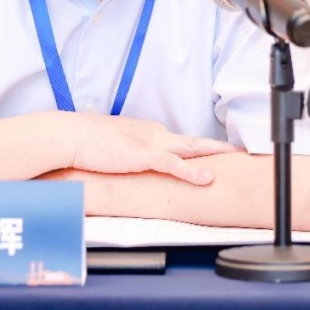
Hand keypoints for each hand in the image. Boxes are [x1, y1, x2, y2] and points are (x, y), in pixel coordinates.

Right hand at [62, 114, 238, 184]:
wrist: (71, 135)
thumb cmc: (83, 139)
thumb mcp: (109, 142)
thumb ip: (122, 148)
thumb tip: (122, 157)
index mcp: (144, 130)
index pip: (177, 139)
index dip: (197, 146)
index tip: (212, 150)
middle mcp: (152, 133)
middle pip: (191, 140)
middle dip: (216, 146)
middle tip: (238, 149)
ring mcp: (150, 143)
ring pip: (191, 148)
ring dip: (215, 153)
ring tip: (236, 158)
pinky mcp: (143, 156)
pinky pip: (175, 165)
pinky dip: (193, 172)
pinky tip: (208, 179)